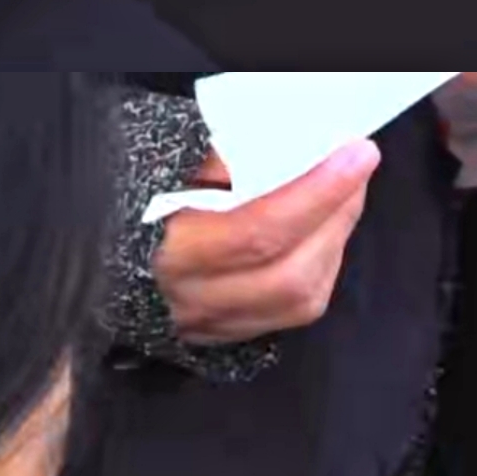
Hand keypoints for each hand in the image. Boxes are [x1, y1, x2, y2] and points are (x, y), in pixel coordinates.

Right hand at [155, 139, 381, 341]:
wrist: (118, 255)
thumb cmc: (150, 199)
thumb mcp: (178, 167)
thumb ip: (227, 158)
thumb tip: (289, 141)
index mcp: (171, 251)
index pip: (257, 232)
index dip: (316, 193)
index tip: (355, 151)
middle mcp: (194, 299)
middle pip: (288, 272)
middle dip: (336, 212)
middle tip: (359, 164)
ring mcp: (215, 324)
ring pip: (300, 297)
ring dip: (337, 237)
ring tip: (347, 189)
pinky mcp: (235, 334)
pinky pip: (298, 309)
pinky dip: (325, 262)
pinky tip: (328, 227)